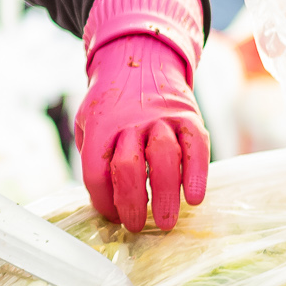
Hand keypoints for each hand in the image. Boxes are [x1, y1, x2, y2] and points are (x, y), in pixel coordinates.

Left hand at [77, 34, 208, 231]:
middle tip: (137, 226)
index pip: (97, 170)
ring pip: (164, 157)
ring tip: (167, 222)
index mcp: (100, 125)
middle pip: (128, 165)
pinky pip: (196, 145)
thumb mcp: (88, 121)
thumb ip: (93, 156)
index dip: (103, 200)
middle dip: (133, 203)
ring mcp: (162, 118)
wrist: (141, 59)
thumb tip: (104, 201)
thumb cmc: (112, 104)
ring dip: (166, 194)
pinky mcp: (188, 116)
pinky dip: (197, 173)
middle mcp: (131, 120)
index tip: (112, 217)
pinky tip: (195, 198)